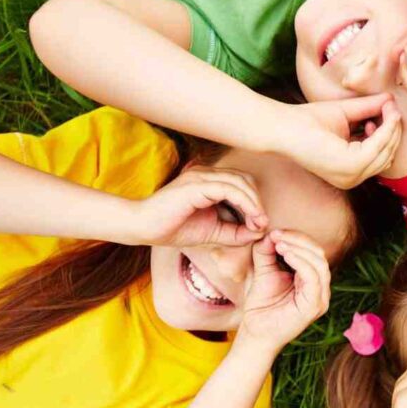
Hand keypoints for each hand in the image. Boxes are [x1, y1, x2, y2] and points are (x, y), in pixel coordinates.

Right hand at [131, 165, 266, 246]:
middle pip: (245, 179)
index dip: (256, 202)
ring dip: (254, 203)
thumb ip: (236, 232)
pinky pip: (228, 188)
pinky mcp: (196, 184)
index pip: (242, 183)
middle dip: (258, 201)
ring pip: (240, 181)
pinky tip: (251, 218)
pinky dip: (245, 203)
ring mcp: (200, 176)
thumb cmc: (174, 229)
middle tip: (262, 223)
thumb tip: (260, 232)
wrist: (144, 228)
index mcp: (209, 181)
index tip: (260, 225)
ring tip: (259, 222)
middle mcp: (206, 174)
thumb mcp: (214, 233)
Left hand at [237, 230, 330, 353]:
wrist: (255, 334)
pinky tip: (286, 254)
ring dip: (299, 249)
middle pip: (318, 254)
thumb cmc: (260, 307)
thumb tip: (270, 233)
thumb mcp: (263, 272)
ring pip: (319, 263)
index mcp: (311, 280)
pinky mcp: (315, 305)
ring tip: (279, 244)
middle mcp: (320, 288)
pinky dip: (301, 262)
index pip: (312, 252)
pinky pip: (314, 278)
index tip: (275, 232)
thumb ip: (266, 252)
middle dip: (298, 240)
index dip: (296, 238)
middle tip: (277, 235)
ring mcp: (320, 298)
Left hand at [281, 95, 402, 189]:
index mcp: (349, 171)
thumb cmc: (307, 121)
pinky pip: (378, 147)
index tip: (388, 110)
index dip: (389, 133)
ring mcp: (351, 176)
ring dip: (391, 128)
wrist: (283, 126)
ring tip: (386, 108)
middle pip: (388, 155)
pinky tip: (378, 115)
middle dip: (394, 130)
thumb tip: (392, 100)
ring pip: (386, 151)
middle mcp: (351, 179)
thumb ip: (368, 109)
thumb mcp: (346, 114)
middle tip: (391, 107)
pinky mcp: (350, 166)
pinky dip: (385, 129)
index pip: (381, 156)